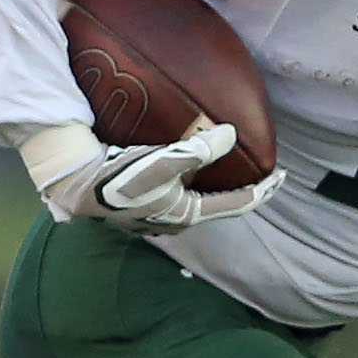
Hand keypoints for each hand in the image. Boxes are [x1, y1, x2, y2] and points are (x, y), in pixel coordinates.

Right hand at [32, 121, 282, 236]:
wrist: (75, 184)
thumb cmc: (120, 176)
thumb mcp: (163, 162)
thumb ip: (200, 150)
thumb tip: (232, 135)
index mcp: (187, 215)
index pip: (237, 204)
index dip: (263, 190)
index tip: (282, 175)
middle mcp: (175, 221)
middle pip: (218, 203)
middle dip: (240, 187)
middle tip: (258, 168)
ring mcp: (157, 217)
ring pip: (197, 198)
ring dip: (213, 183)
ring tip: (225, 164)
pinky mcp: (141, 207)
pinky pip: (176, 191)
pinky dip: (190, 179)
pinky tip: (185, 164)